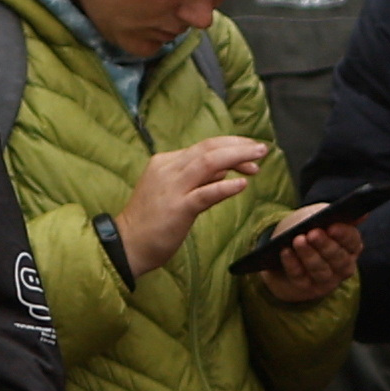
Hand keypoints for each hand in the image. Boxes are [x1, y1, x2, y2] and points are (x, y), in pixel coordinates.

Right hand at [116, 137, 273, 280]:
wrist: (127, 245)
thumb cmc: (151, 222)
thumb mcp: (175, 192)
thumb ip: (198, 179)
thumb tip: (225, 170)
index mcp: (166, 162)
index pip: (204, 146)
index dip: (231, 145)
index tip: (251, 150)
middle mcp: (168, 169)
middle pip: (209, 149)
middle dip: (238, 146)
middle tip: (262, 149)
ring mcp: (172, 187)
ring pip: (208, 163)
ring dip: (237, 158)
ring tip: (258, 160)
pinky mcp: (178, 208)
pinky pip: (205, 193)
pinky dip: (225, 187)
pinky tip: (242, 185)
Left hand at [253, 214, 359, 306]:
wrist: (282, 247)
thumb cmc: (306, 228)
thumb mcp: (320, 216)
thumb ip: (338, 214)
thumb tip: (364, 214)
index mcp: (351, 247)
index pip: (353, 242)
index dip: (344, 235)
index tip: (332, 227)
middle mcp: (343, 266)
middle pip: (339, 259)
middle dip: (325, 245)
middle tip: (313, 233)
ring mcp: (326, 280)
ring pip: (321, 270)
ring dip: (309, 255)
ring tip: (298, 240)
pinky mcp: (307, 288)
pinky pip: (300, 278)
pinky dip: (292, 264)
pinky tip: (286, 252)